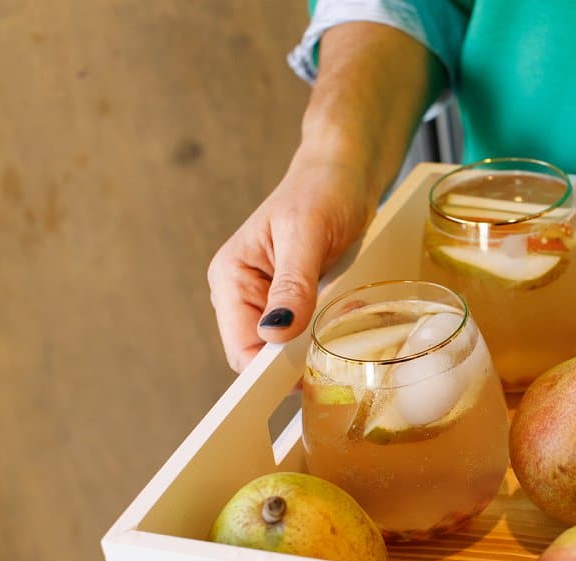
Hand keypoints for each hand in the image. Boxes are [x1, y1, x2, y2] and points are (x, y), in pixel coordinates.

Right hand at [207, 148, 377, 371]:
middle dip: (294, 361)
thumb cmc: (323, 191)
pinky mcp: (290, 297)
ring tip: (341, 326)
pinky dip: (320, 334)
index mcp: (231, 277)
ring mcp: (265, 297)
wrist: (344, 171)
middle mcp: (241, 291)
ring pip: (282, 349)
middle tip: (335, 347)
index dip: (271, 372)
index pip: (241, 349)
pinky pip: (300, 333)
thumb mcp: (308, 235)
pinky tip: (341, 320)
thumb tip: (275, 333)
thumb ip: (292, 285)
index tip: (310, 373)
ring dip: (310, 348)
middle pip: (260, 356)